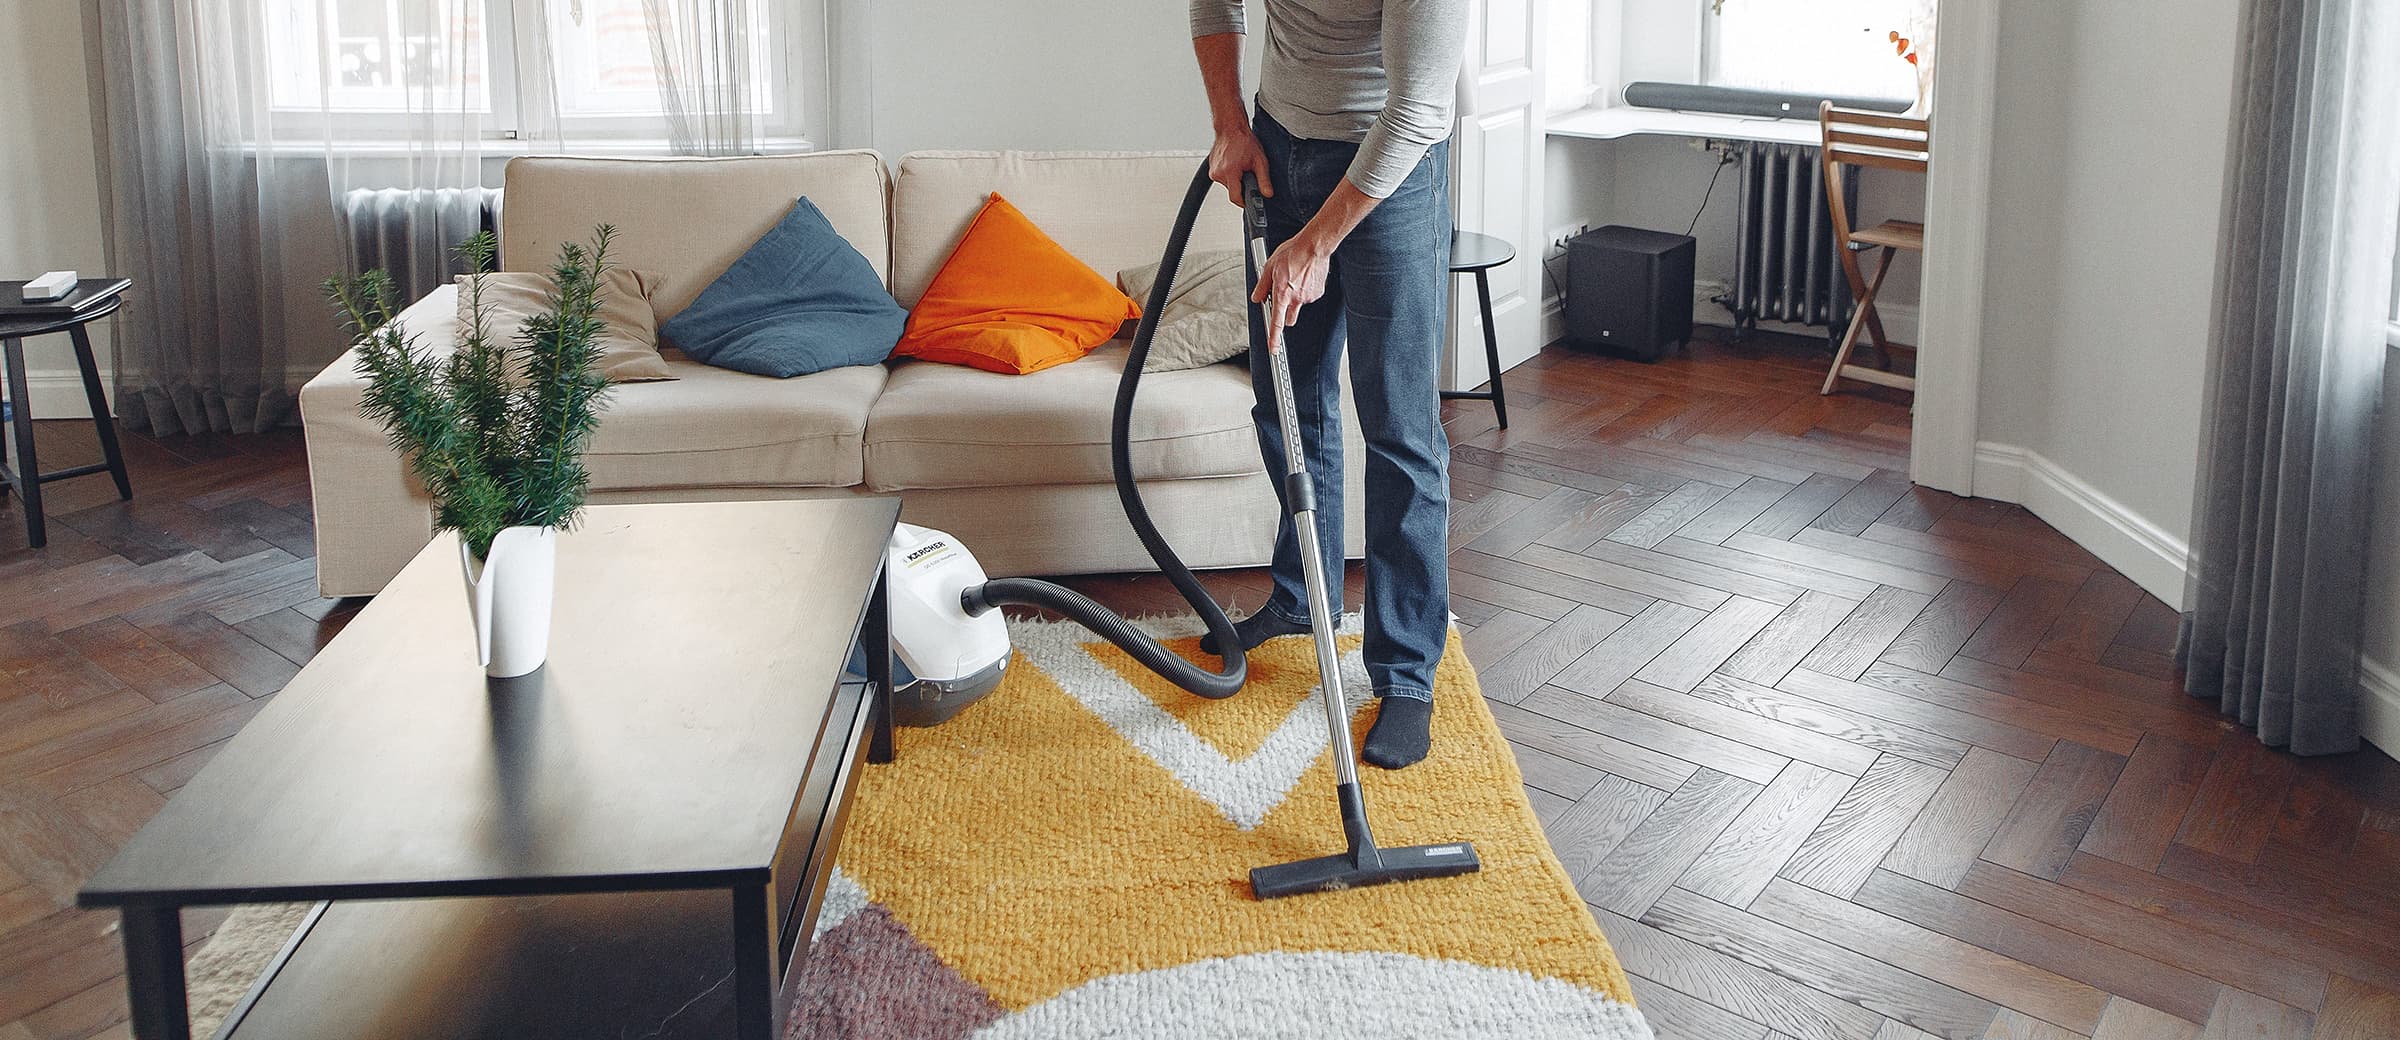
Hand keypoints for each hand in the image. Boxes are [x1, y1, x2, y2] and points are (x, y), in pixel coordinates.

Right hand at [1208, 127, 1272, 206]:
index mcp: (1229, 172)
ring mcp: (1213, 171)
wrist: (1230, 128)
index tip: (1249, 203)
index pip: (1235, 198)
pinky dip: (1229, 175)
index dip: (1244, 202)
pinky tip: (1234, 164)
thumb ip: (1264, 180)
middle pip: (1232, 191)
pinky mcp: (1211, 169)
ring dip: (1235, 180)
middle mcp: (1218, 173)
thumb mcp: (1259, 161)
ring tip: (1240, 166)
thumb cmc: (1244, 140)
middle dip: (1241, 186)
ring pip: (1227, 185)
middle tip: (1247, 174)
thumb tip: (1267, 194)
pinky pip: (1222, 178)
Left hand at [1251, 234, 1329, 348]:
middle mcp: (1295, 299)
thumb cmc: (1292, 254)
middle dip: (1285, 314)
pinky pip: (1308, 297)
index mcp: (1282, 295)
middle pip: (1289, 319)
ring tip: (1294, 279)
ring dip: (1294, 298)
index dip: (1274, 338)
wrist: (1313, 246)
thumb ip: (1261, 286)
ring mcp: (1308, 297)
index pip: (1276, 323)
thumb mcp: (1269, 267)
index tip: (1273, 349)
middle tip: (1283, 299)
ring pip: (1298, 306)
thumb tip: (1256, 298)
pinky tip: (1303, 278)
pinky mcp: (1317, 293)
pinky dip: (1304, 291)